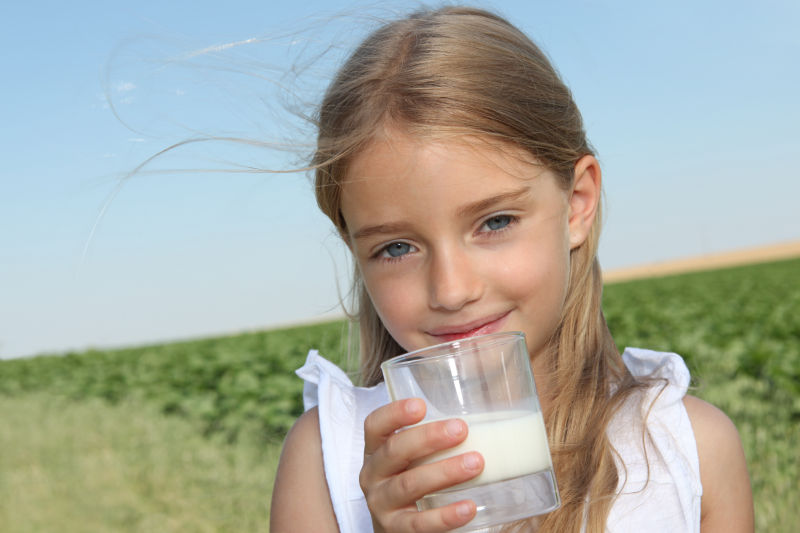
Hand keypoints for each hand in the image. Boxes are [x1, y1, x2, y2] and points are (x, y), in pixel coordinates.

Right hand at [359, 398, 484, 532]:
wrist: (400, 529)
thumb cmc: (413, 482)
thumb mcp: (413, 459)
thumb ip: (435, 439)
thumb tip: (487, 412)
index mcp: (376, 451)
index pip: (375, 426)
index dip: (394, 413)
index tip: (421, 405)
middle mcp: (373, 475)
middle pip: (394, 451)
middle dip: (428, 438)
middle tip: (461, 429)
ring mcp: (382, 505)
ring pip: (409, 484)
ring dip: (444, 472)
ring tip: (475, 463)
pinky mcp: (396, 530)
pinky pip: (420, 523)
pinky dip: (445, 515)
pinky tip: (468, 507)